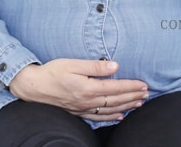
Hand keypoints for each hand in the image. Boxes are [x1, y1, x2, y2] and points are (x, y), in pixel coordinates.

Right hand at [8, 59, 149, 121]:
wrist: (33, 87)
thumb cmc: (52, 72)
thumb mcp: (73, 64)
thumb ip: (95, 66)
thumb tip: (115, 66)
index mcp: (88, 88)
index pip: (116, 87)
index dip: (131, 86)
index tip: (143, 84)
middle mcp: (87, 101)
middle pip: (116, 100)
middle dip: (133, 96)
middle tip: (146, 93)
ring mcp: (83, 109)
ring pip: (110, 109)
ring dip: (126, 106)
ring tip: (139, 103)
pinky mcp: (78, 112)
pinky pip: (99, 117)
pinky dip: (111, 117)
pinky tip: (120, 116)